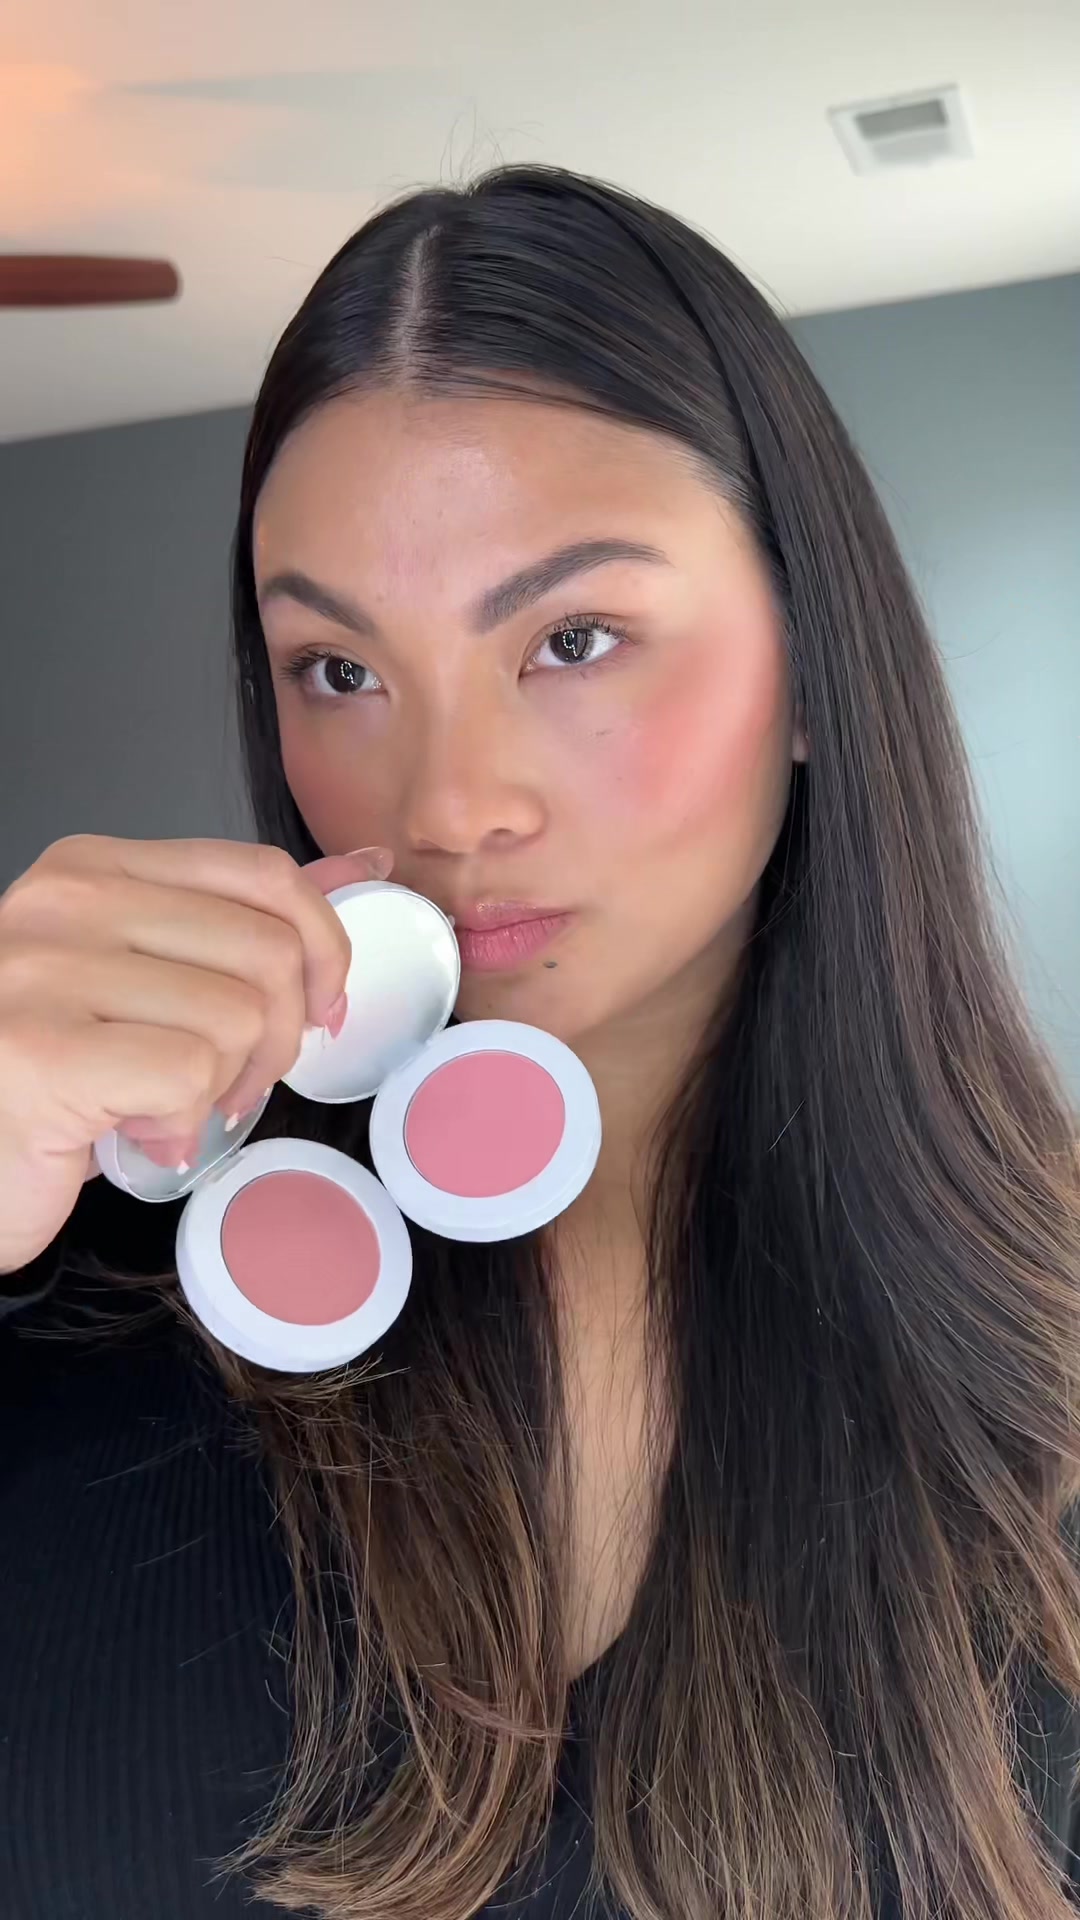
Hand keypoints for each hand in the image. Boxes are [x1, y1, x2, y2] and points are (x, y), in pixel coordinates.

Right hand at [0, 835, 392, 1273]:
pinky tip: (135, 1135)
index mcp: (95, 867)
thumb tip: (360, 865)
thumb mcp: (148, 978)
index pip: (262, 873)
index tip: (320, 1006)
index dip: (324, 945)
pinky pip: (188, 1075)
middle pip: (267, 952)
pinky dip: (182, 1124)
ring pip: (237, 1018)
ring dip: (224, 1088)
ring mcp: (45, 971)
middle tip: (230, 1083)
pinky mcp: (42, 1051)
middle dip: (279, 1038)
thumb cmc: (53, 1071)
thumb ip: (243, 920)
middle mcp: (65, 901)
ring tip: (167, 1109)